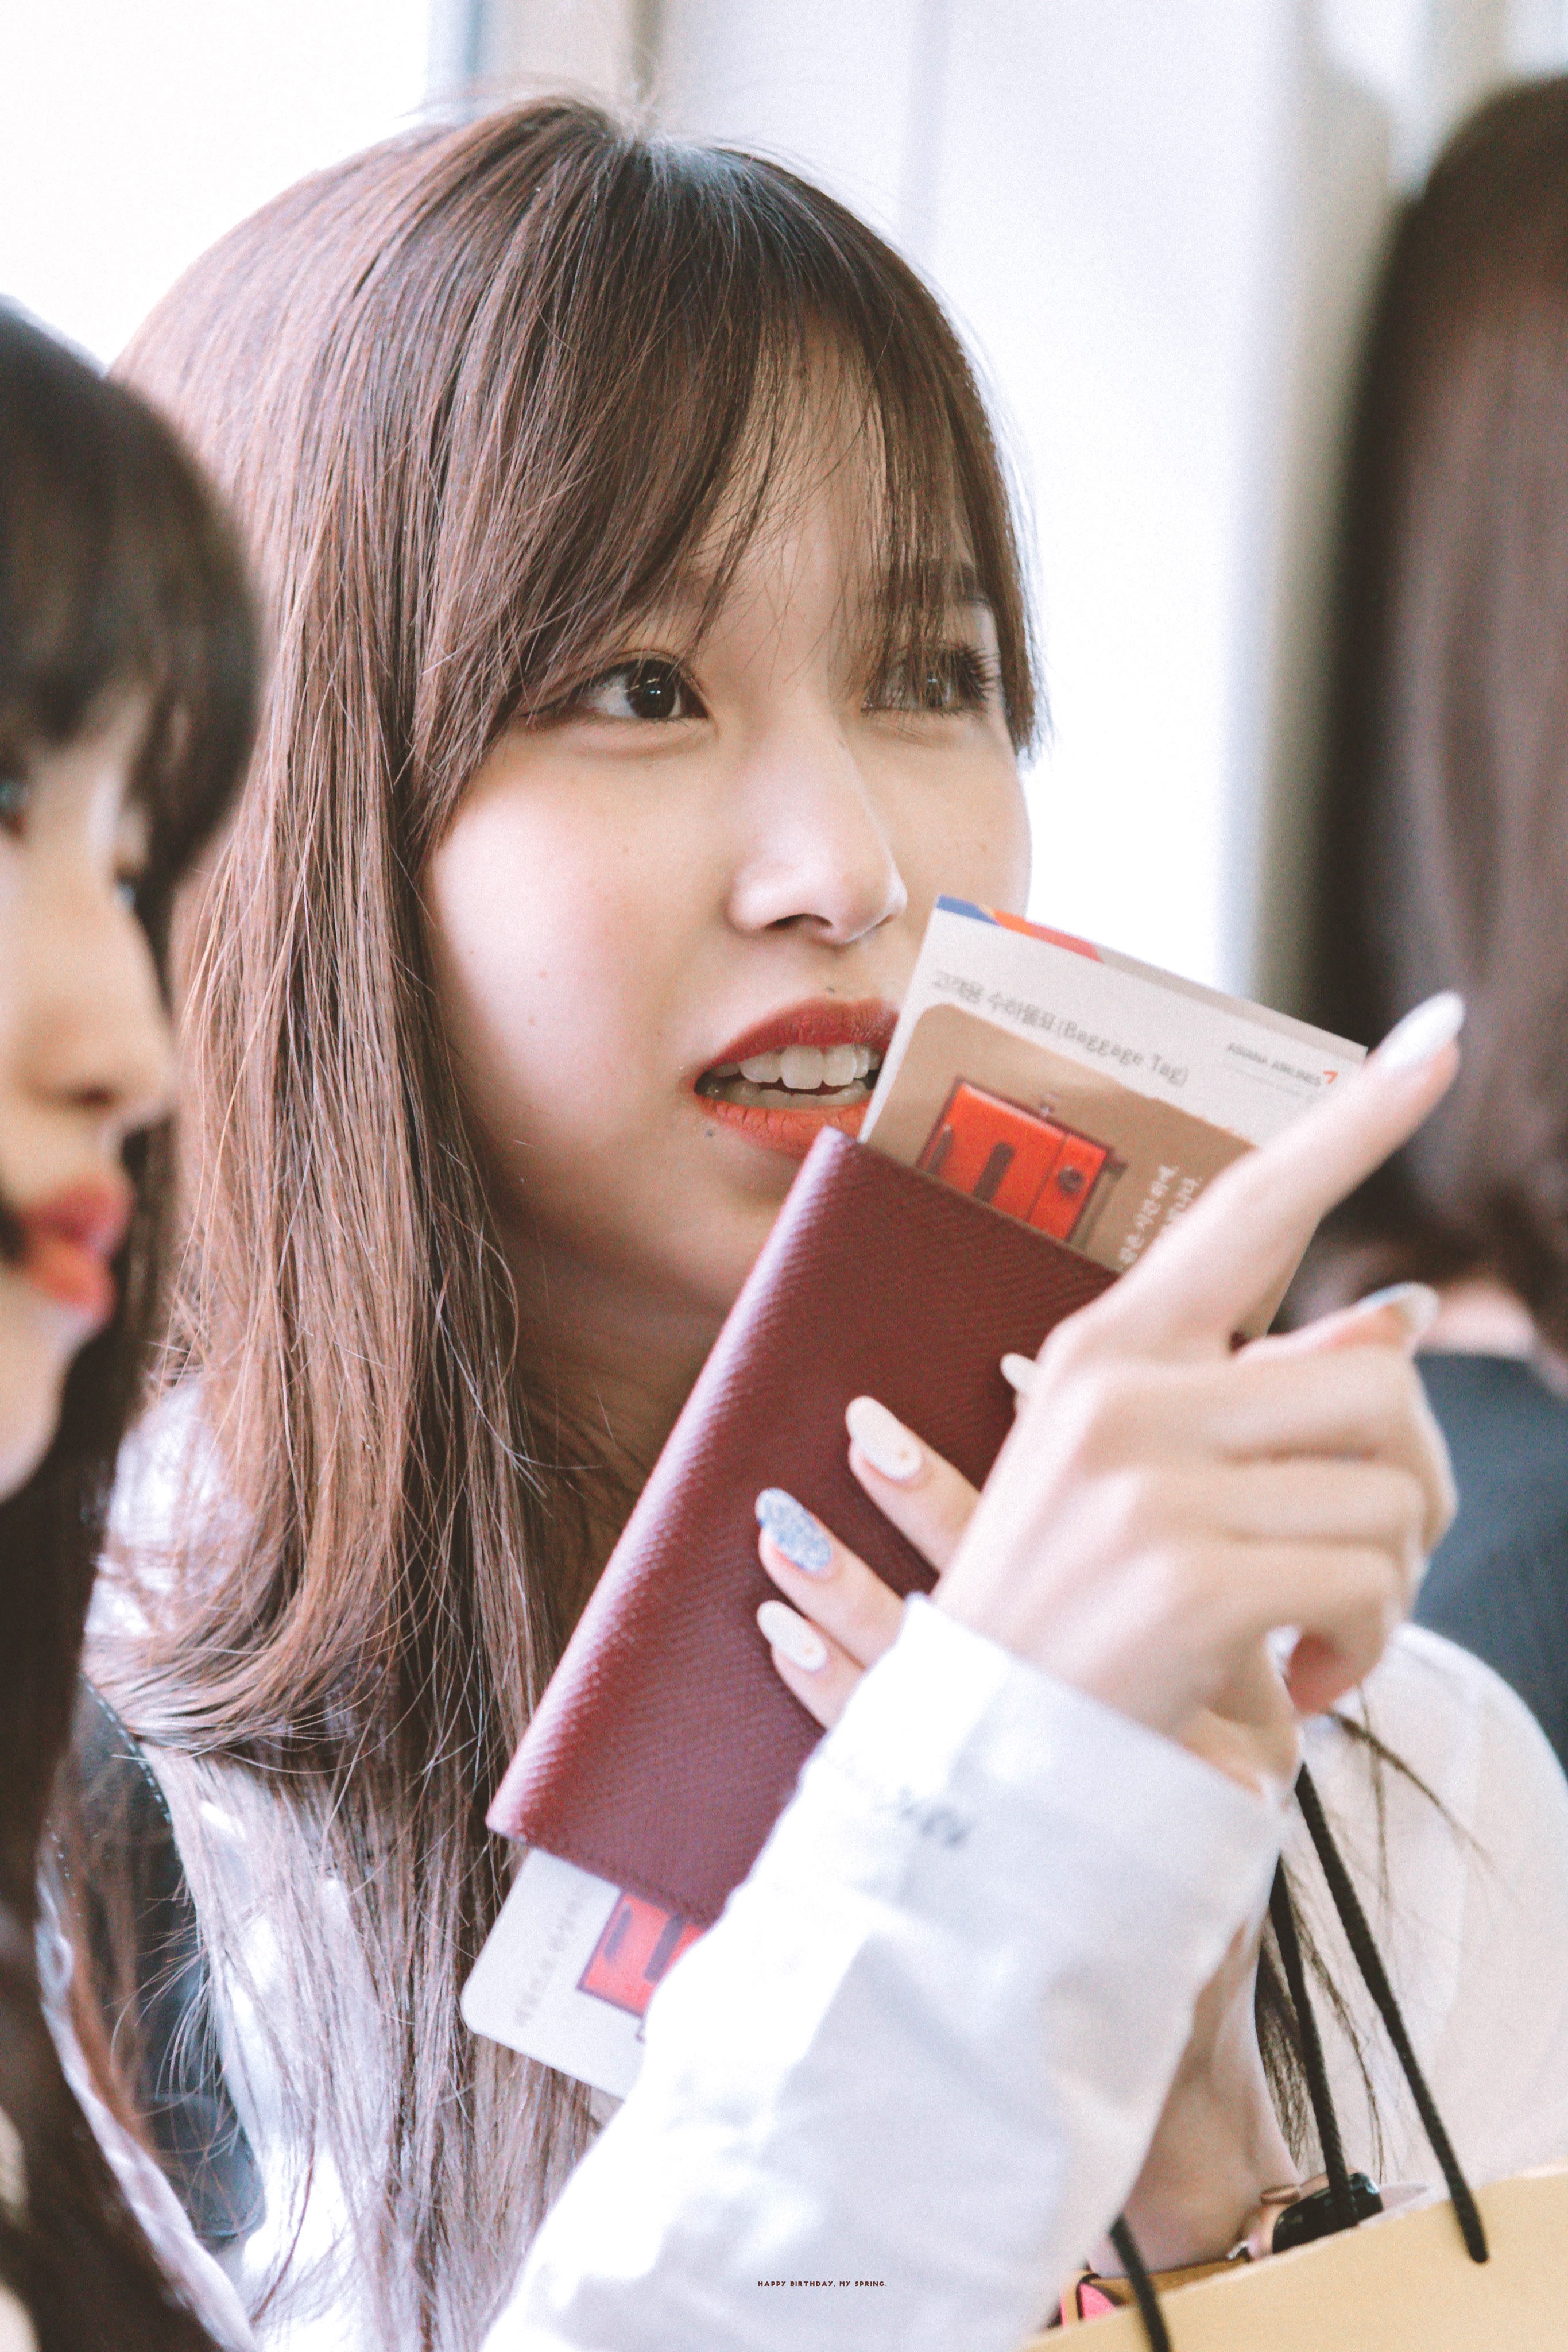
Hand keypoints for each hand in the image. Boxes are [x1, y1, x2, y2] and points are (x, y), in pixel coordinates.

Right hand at [755, 993, 1460, 1787]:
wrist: (983, 1774)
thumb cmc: (1085, 1624)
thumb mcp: (1154, 1483)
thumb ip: (1265, 1397)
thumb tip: (1402, 1314)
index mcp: (1106, 1349)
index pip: (1250, 1207)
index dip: (1353, 1120)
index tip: (1440, 1033)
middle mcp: (1118, 1392)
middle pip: (1376, 1373)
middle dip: (1412, 1485)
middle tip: (1362, 1571)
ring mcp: (1144, 1481)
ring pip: (1390, 1486)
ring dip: (1390, 1585)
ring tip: (1313, 1639)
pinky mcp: (1184, 1577)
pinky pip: (1369, 1580)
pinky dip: (1365, 1649)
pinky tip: (1298, 1687)